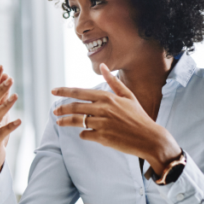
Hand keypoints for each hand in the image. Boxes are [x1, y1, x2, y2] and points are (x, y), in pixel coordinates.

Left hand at [52, 63, 180, 174]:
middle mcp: (103, 109)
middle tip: (55, 111)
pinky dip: (82, 134)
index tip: (53, 91)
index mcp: (108, 97)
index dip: (64, 91)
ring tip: (59, 122)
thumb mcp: (128, 96)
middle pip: (75, 107)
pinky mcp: (103, 137)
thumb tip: (103, 65)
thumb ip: (113, 81)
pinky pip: (85, 134)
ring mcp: (102, 124)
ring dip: (65, 122)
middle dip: (62, 108)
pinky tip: (83, 133)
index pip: (80, 92)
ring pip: (77, 121)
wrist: (150, 138)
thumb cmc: (138, 116)